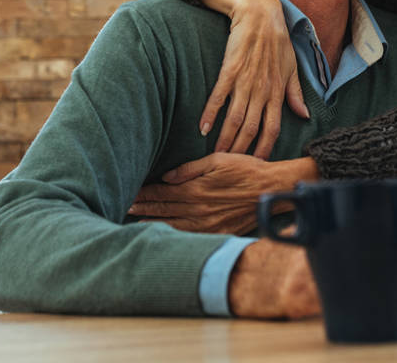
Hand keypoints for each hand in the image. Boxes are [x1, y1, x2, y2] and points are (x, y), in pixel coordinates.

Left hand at [129, 154, 316, 233]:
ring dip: (153, 224)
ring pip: (173, 226)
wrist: (272, 189)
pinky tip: (163, 235)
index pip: (162, 193)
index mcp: (196, 189)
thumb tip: (167, 177)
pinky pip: (190, 237)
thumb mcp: (218, 160)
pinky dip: (174, 236)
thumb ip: (190, 169)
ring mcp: (208, 224)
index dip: (144, 193)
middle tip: (124, 207)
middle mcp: (199, 209)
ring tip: (135, 223)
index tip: (130, 192)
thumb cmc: (247, 170)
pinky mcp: (218, 233)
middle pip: (163, 210)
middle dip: (143, 208)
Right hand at [199, 0, 309, 158]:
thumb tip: (303, 116)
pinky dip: (210, 114)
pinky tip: (203, 128)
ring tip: (216, 156)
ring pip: (235, 118)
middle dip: (241, 150)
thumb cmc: (277, 40)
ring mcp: (246, 80)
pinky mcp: (230, 69)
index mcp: (278, 91)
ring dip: (225, 139)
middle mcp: (263, 90)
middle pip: (251, 128)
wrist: (260, 13)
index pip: (273, 128)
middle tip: (231, 168)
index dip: (265, 148)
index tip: (257, 164)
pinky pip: (219, 96)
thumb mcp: (291, 67)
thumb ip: (295, 94)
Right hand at [228, 241, 396, 319]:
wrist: (237, 275)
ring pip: (384, 288)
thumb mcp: (311, 235)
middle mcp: (329, 248)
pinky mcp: (305, 300)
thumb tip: (387, 226)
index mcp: (337, 228)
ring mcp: (317, 275)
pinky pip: (359, 307)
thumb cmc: (280, 259)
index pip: (394, 241)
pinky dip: (393, 314)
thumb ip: (342, 230)